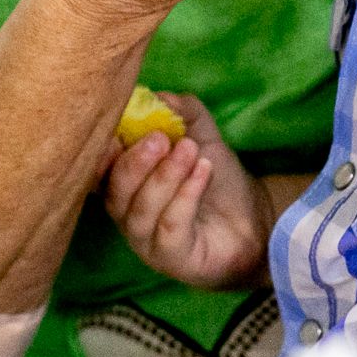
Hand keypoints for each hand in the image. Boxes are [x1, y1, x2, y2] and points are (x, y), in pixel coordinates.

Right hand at [103, 94, 270, 290]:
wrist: (256, 219)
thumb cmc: (216, 181)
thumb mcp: (201, 137)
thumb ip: (183, 114)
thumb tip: (161, 96)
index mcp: (126, 188)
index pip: (100, 173)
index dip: (104, 152)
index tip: (121, 127)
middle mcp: (129, 217)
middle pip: (116, 192)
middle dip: (135, 162)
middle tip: (161, 138)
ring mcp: (148, 243)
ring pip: (142, 211)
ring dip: (165, 176)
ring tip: (190, 151)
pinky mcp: (174, 260)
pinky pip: (170, 228)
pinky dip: (185, 197)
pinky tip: (202, 172)